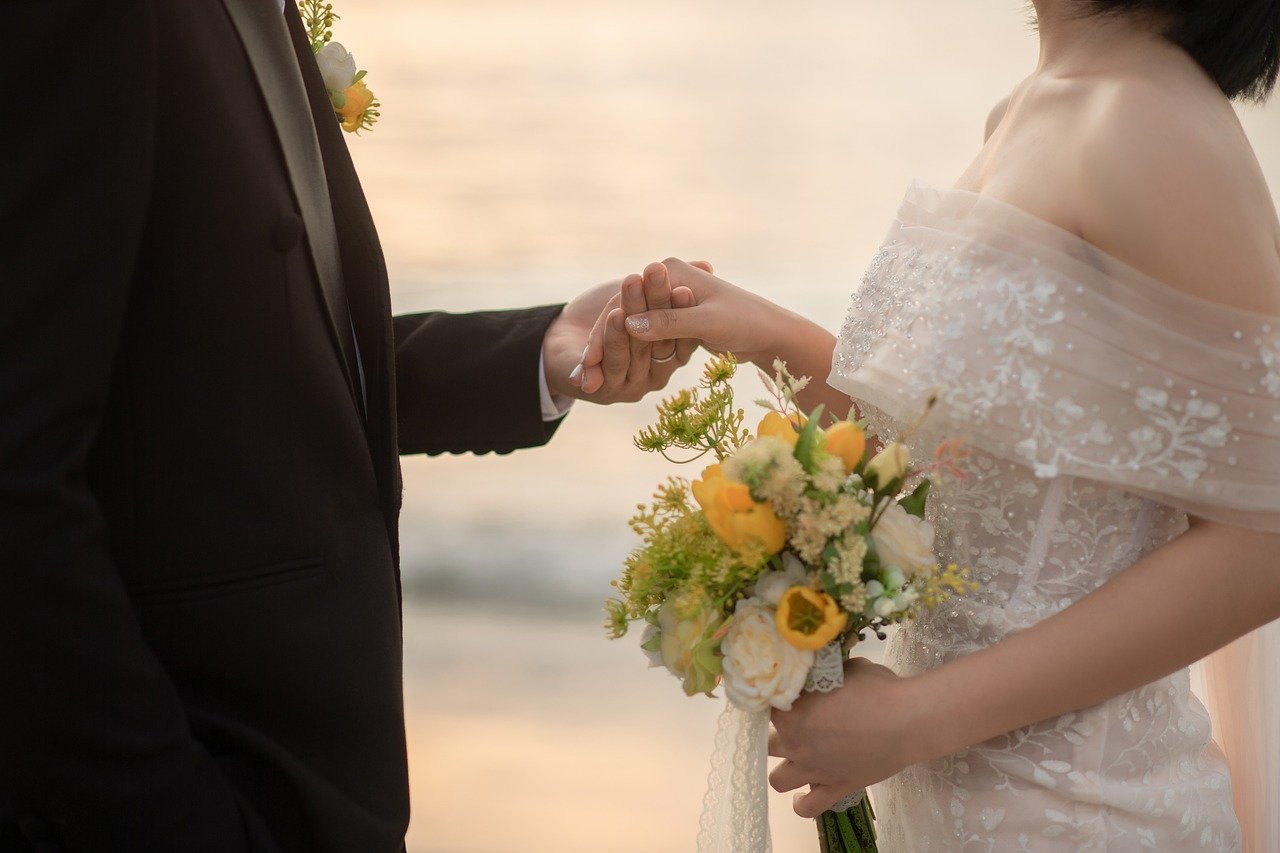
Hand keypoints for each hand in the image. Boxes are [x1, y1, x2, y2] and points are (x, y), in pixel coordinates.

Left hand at [543, 274, 696, 403]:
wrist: (563, 343)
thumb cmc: (612, 313)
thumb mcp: (644, 293)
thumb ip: (677, 284)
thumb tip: (707, 265)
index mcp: (671, 356)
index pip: (682, 334)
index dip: (683, 309)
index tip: (685, 286)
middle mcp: (655, 374)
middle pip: (658, 338)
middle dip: (656, 302)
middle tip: (657, 272)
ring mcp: (631, 385)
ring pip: (636, 349)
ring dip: (635, 314)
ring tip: (633, 284)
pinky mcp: (604, 391)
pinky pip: (611, 363)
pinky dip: (613, 338)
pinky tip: (615, 314)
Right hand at [580, 259, 793, 369]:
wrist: (770, 332)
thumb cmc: (744, 322)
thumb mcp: (706, 323)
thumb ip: (667, 323)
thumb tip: (628, 323)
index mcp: (671, 270)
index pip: (626, 303)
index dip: (606, 334)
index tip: (587, 362)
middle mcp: (666, 279)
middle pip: (625, 314)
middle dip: (603, 346)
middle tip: (582, 375)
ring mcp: (669, 298)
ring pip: (633, 327)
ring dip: (612, 353)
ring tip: (590, 380)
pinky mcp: (675, 316)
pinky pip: (646, 336)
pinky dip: (630, 354)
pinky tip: (610, 375)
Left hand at [768, 657, 926, 817]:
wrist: (907, 722)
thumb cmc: (876, 689)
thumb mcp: (844, 669)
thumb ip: (823, 674)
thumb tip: (819, 674)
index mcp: (792, 713)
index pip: (768, 706)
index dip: (777, 700)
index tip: (790, 696)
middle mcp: (795, 744)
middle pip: (768, 742)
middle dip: (779, 733)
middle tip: (796, 724)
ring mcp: (813, 770)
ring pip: (778, 780)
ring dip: (784, 768)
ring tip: (796, 758)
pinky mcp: (835, 789)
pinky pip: (808, 807)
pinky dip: (801, 803)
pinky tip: (801, 795)